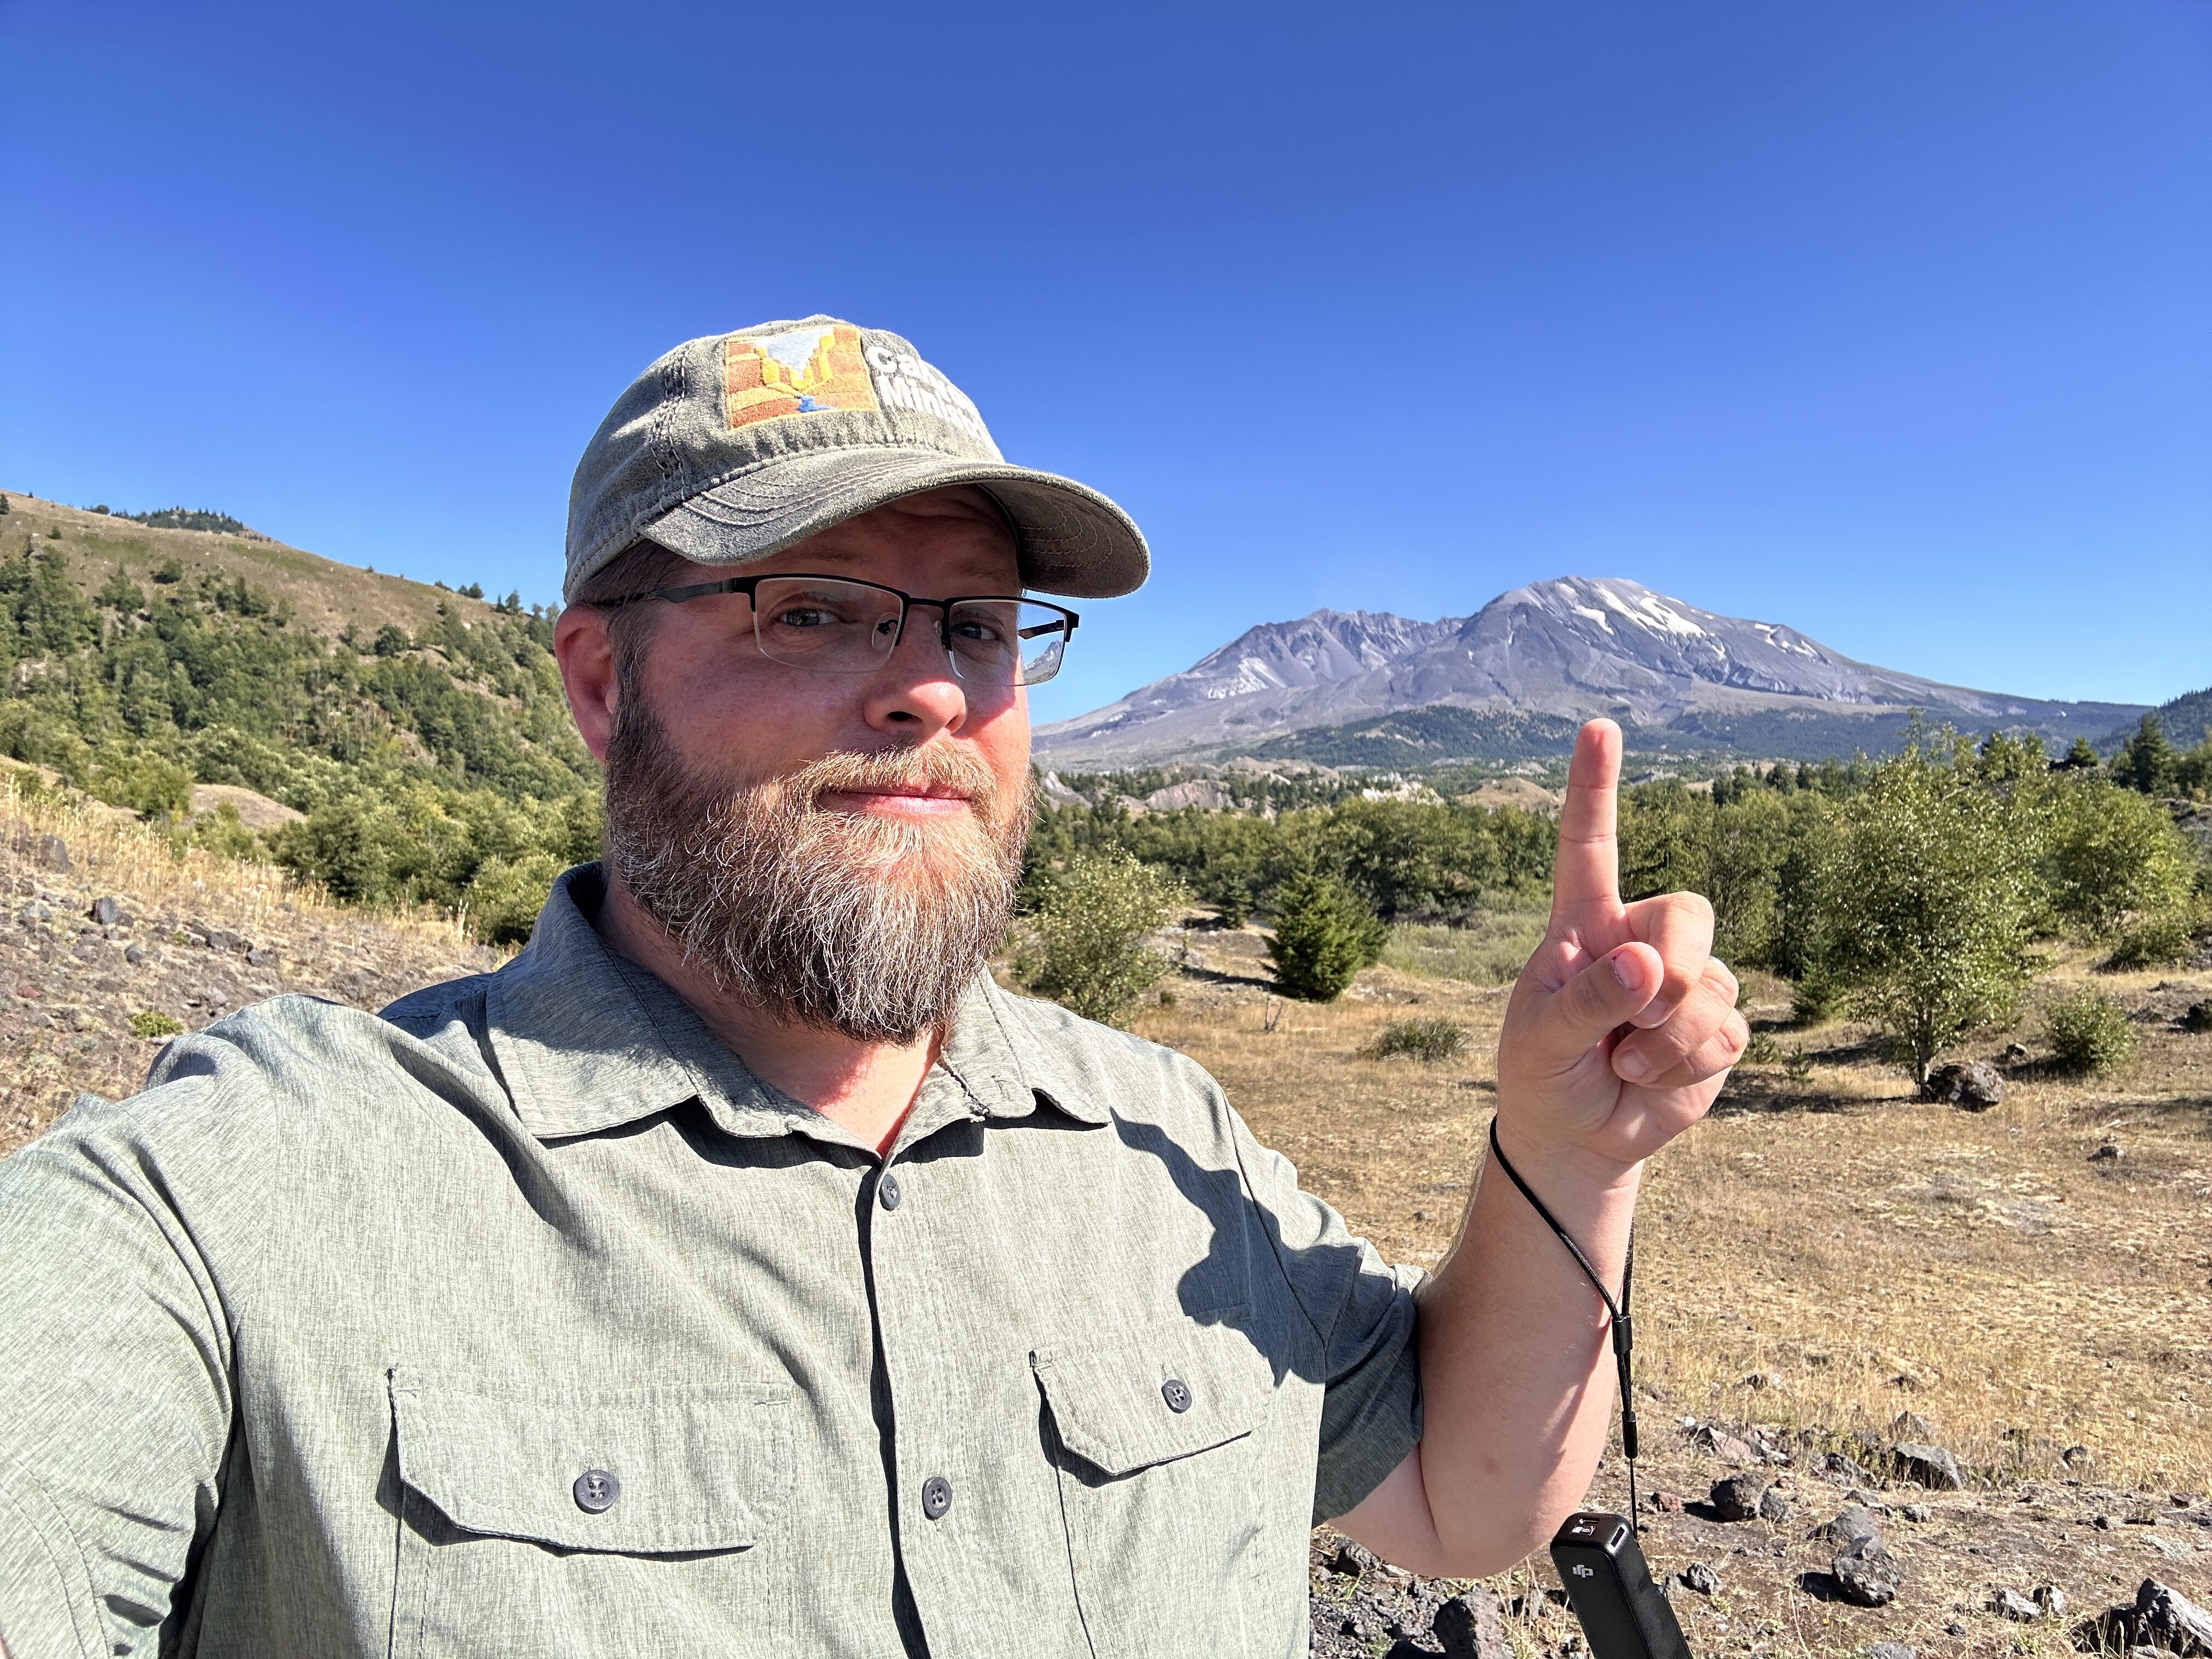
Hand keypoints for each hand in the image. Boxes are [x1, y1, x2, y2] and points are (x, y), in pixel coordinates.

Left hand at [1495, 720, 1745, 1173]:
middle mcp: (1640, 938)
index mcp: (1585, 924)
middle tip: (1637, 1017)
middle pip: (1689, 915)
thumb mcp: (1541, 1039)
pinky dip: (1683, 1068)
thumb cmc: (1543, 1071)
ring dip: (1667, 1040)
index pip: (1591, 846)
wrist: (1575, 1134)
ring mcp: (1684, 980)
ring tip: (1623, 1061)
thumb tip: (1644, 967)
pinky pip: (1727, 1034)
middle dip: (1673, 970)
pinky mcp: (1717, 1025)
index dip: (1596, 787)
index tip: (1599, 727)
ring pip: (1711, 986)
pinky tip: (1650, 1078)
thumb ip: (1588, 1001)